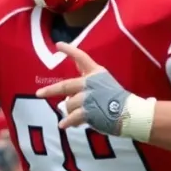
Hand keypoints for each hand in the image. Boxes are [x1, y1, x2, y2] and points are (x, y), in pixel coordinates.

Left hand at [36, 43, 150, 140]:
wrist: (131, 113)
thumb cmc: (119, 101)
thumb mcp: (105, 84)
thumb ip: (87, 85)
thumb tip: (68, 97)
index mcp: (96, 73)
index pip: (81, 57)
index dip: (69, 50)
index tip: (58, 45)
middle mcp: (90, 83)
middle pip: (65, 86)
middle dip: (50, 90)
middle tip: (39, 93)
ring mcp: (88, 97)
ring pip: (69, 105)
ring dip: (71, 112)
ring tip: (80, 117)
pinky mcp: (88, 111)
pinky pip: (71, 118)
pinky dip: (67, 123)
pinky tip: (63, 126)